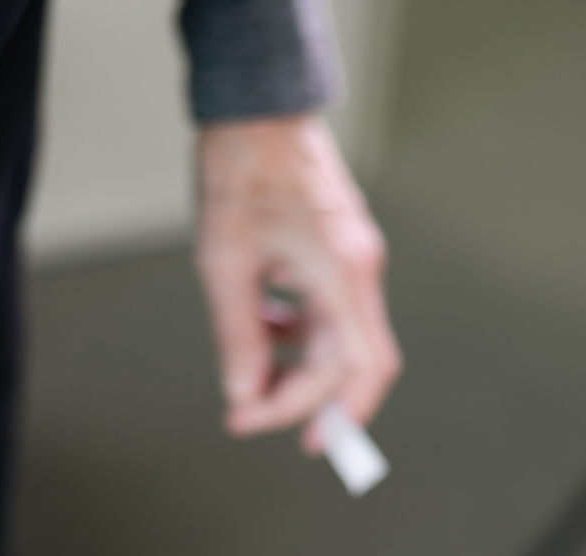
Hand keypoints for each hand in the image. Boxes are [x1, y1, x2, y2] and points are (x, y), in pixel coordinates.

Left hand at [196, 115, 401, 453]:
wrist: (258, 106)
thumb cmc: (242, 167)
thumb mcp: (224, 260)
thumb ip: (238, 334)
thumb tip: (246, 393)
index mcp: (342, 273)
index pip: (353, 371)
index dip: (312, 412)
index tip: (256, 421)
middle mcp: (360, 270)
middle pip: (351, 364)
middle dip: (303, 399)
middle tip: (253, 414)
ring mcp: (354, 261)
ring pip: (339, 341)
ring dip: (296, 366)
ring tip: (249, 368)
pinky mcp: (341, 252)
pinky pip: (328, 312)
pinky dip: (296, 331)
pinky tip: (261, 321)